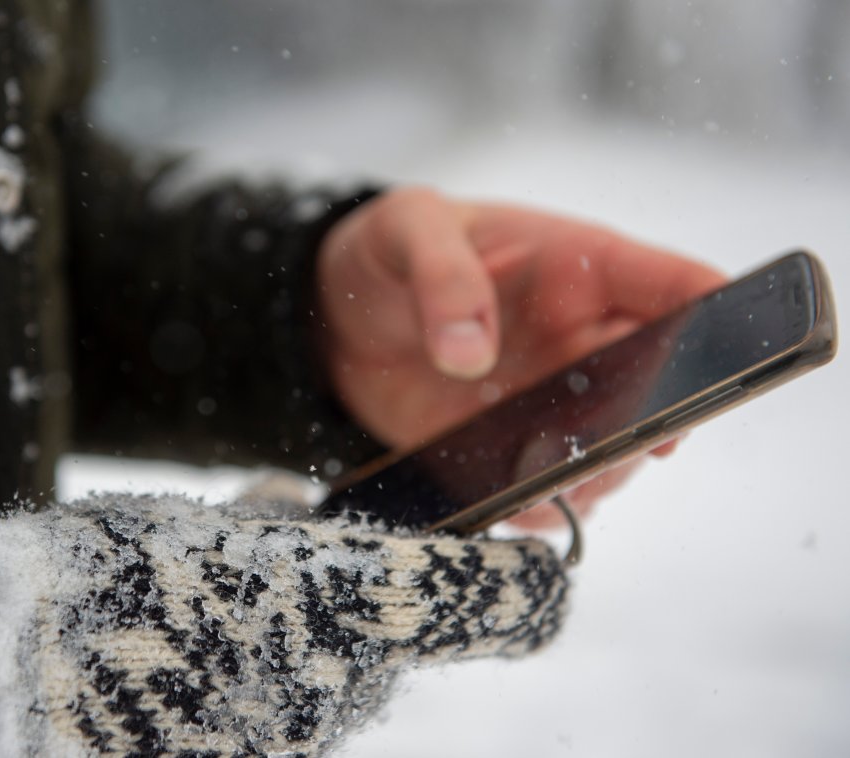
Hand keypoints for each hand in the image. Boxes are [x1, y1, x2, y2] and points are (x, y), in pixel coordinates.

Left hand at [315, 188, 725, 523]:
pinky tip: (514, 504)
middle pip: (659, 387)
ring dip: (597, 474)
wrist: (336, 317)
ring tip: (554, 481)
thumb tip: (469, 352)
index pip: (677, 288)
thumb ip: (441, 273)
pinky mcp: (509, 448)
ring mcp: (551, 402)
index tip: (711, 362)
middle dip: (653, 422)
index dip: (714, 323)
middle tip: (618, 445)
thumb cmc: (388, 252)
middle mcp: (581, 340)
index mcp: (579, 268)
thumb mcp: (405, 228)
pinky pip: (547, 488)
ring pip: (613, 451)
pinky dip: (539, 506)